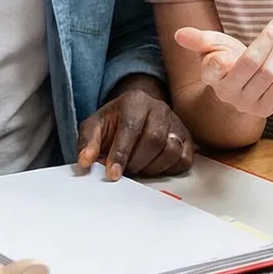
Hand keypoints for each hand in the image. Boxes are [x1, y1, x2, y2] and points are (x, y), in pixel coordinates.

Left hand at [76, 76, 193, 179]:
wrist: (135, 115)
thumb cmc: (114, 123)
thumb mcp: (95, 126)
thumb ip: (87, 141)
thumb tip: (85, 161)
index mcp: (135, 100)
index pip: (131, 127)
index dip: (121, 153)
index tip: (113, 173)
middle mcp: (159, 108)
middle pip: (154, 140)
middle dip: (136, 162)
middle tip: (125, 170)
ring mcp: (176, 123)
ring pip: (171, 150)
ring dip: (151, 167)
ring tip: (137, 168)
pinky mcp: (187, 139)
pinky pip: (184, 160)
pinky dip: (168, 169)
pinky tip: (153, 167)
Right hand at [174, 19, 272, 118]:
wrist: (240, 85)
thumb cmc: (224, 58)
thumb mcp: (211, 45)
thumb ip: (197, 39)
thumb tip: (179, 34)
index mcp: (210, 75)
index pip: (213, 68)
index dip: (218, 62)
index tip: (224, 55)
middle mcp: (226, 93)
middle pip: (251, 62)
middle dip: (268, 39)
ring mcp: (246, 104)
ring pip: (269, 73)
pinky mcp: (264, 109)